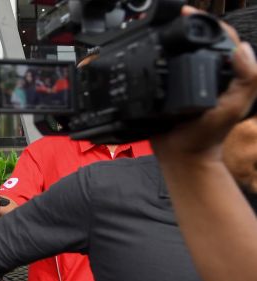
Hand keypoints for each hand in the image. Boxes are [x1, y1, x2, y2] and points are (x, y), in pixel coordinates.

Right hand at [150, 6, 256, 161]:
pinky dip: (155, 58)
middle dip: (184, 27)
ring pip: (178, 54)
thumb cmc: (208, 135)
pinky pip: (161, 68)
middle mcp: (207, 73)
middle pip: (198, 42)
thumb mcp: (233, 107)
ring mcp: (186, 81)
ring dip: (168, 41)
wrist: (181, 156)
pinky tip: (147, 52)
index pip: (221, 38)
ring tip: (156, 31)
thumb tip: (241, 49)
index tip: (186, 13)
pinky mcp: (167, 90)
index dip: (207, 22)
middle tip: (167, 19)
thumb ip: (245, 79)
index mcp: (225, 73)